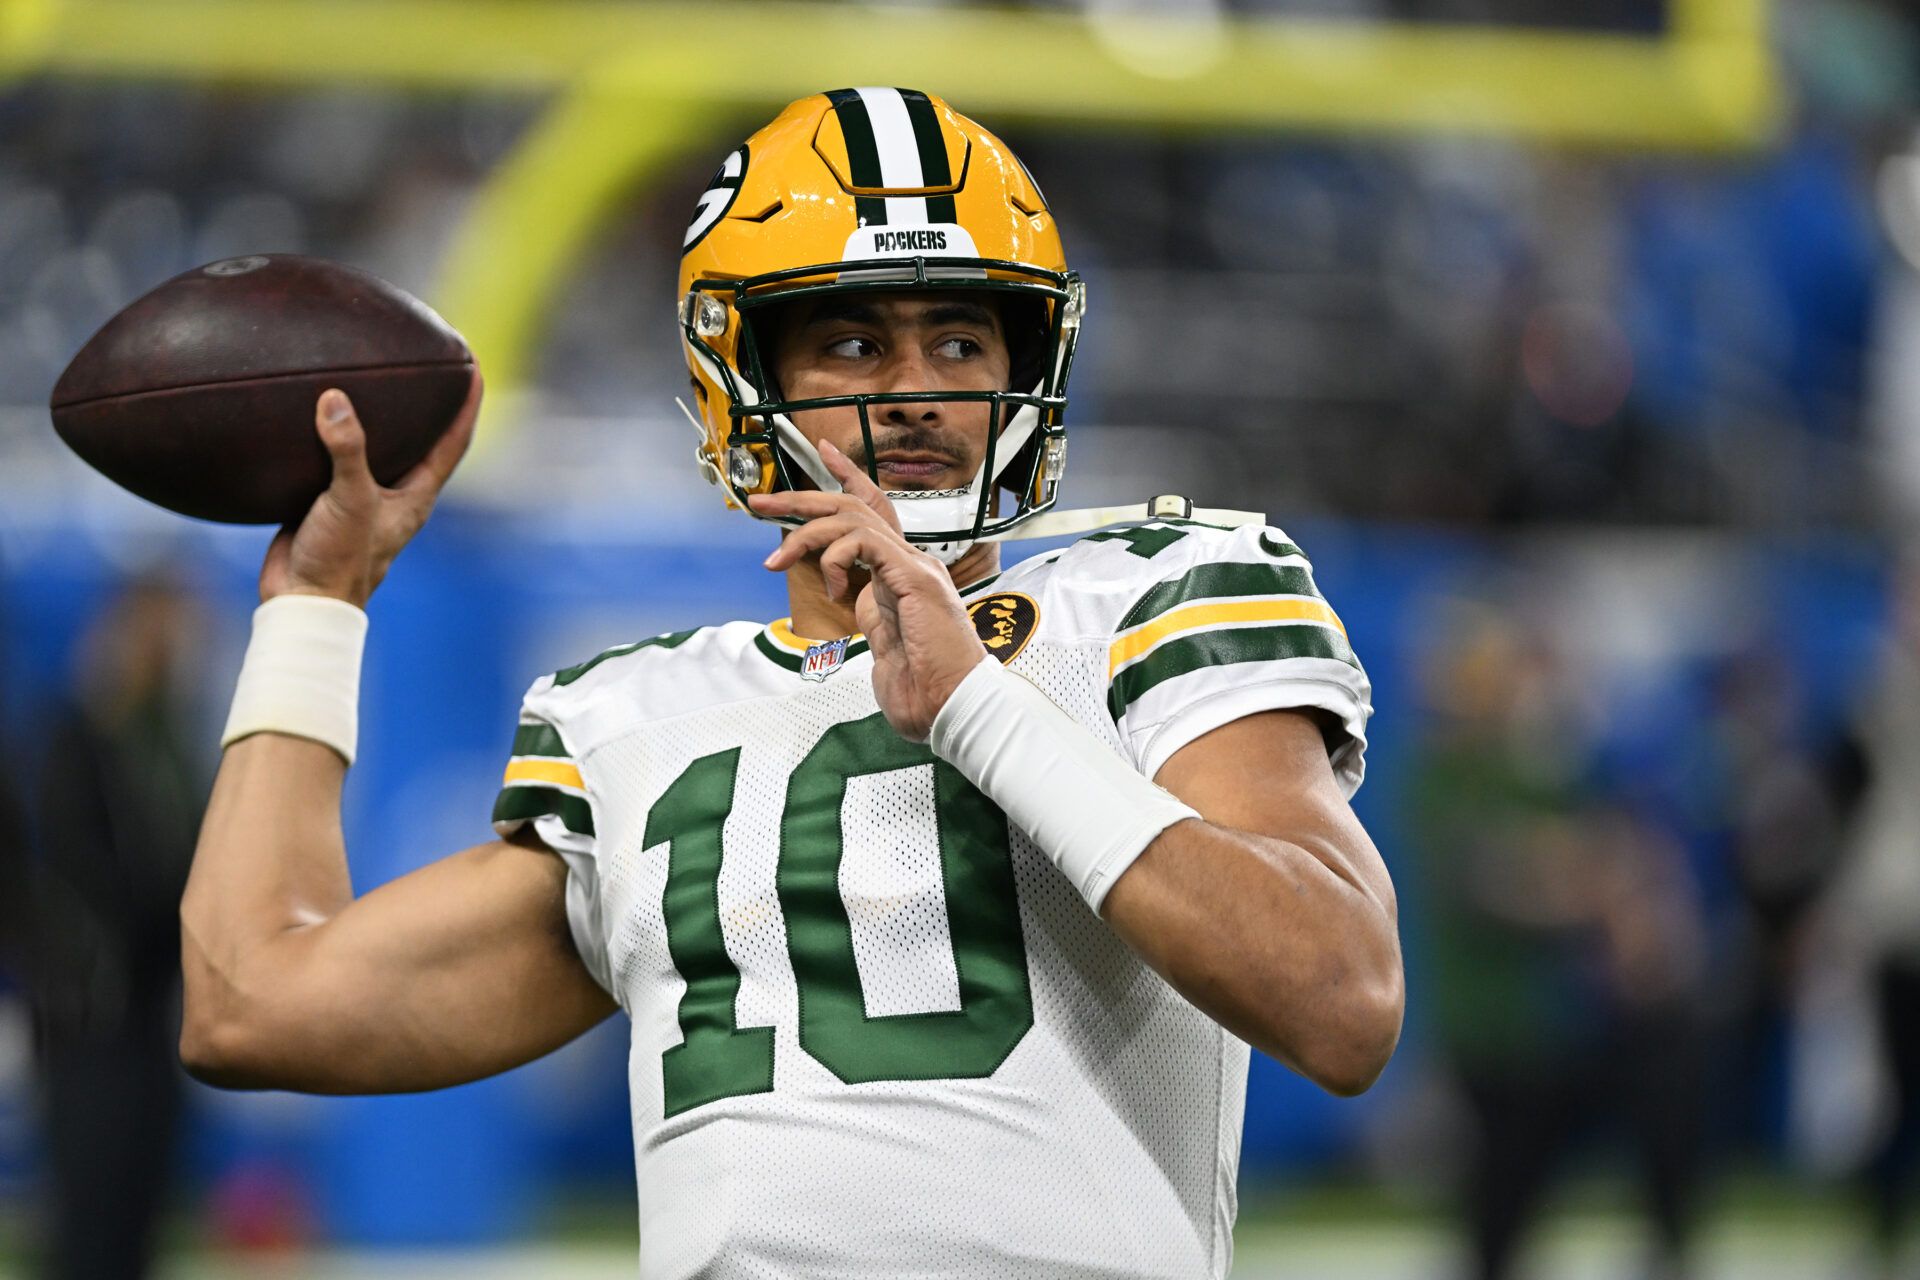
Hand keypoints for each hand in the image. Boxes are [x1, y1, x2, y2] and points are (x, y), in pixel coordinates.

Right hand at [259, 372, 482, 606]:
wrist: (302, 601)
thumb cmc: (340, 559)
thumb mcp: (350, 499)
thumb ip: (347, 450)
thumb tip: (335, 399)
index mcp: (417, 495)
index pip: (454, 441)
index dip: (467, 404)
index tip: (473, 366)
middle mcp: (396, 494)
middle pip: (420, 438)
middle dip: (424, 402)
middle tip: (423, 360)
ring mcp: (363, 497)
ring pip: (376, 447)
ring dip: (375, 416)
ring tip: (369, 375)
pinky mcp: (329, 500)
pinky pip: (334, 458)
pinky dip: (330, 434)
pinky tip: (313, 411)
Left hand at [751, 439, 984, 741]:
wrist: (952, 708)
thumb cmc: (924, 690)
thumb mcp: (884, 647)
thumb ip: (870, 621)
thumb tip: (854, 612)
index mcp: (902, 576)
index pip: (875, 513)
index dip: (849, 479)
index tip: (822, 453)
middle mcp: (910, 563)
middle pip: (855, 506)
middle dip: (802, 498)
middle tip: (760, 502)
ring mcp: (914, 567)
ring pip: (853, 518)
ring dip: (805, 532)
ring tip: (776, 560)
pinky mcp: (913, 576)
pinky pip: (863, 542)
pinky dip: (837, 559)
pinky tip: (833, 590)